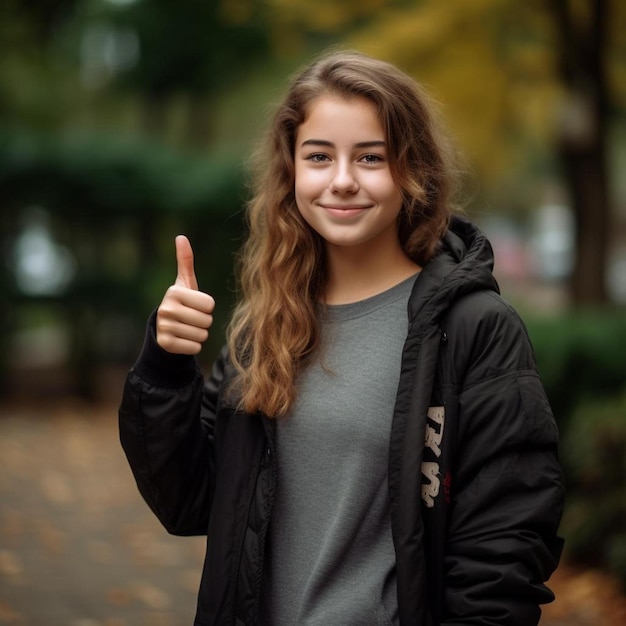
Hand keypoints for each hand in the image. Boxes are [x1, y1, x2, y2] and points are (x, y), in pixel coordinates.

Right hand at [156, 235, 214, 354]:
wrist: (164, 328)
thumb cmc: (182, 302)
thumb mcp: (185, 282)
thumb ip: (185, 261)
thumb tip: (181, 237)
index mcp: (174, 292)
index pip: (210, 304)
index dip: (206, 307)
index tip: (194, 305)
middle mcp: (166, 308)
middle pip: (207, 320)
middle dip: (204, 322)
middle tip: (191, 319)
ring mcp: (164, 327)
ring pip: (202, 335)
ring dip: (199, 334)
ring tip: (187, 328)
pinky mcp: (166, 344)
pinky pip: (195, 347)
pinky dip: (193, 346)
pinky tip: (182, 339)